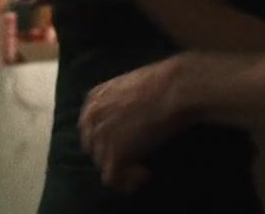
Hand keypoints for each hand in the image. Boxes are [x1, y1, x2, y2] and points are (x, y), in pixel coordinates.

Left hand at [79, 56, 188, 191]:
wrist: (174, 89)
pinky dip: (127, 182)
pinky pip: (113, 179)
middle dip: (112, 155)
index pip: (90, 127)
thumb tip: (126, 119)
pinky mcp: (115, 154)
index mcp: (94, 98)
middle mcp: (92, 118)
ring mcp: (101, 137)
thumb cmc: (163, 82)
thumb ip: (118, 103)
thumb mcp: (131, 86)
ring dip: (122, 169)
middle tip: (134, 158)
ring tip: (143, 168)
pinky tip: (145, 174)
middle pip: (94, 147)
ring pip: (103, 164)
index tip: (126, 143)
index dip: (106, 139)